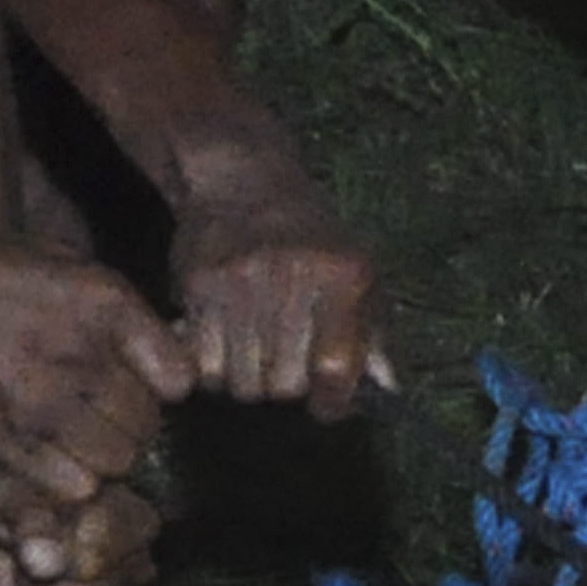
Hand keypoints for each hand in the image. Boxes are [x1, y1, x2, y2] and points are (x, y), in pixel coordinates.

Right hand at [0, 220, 193, 509]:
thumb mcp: (70, 267)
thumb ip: (122, 315)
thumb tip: (172, 360)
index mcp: (108, 304)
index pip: (179, 380)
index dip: (160, 389)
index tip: (136, 384)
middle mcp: (82, 352)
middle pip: (147, 428)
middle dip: (127, 428)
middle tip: (93, 418)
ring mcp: (41, 398)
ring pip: (116, 462)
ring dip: (98, 459)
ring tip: (67, 438)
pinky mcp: (1, 436)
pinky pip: (72, 485)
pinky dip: (66, 481)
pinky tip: (42, 457)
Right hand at [167, 164, 396, 415]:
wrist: (244, 181)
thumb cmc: (312, 239)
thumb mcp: (357, 273)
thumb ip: (373, 335)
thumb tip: (388, 392)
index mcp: (341, 276)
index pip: (335, 367)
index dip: (332, 400)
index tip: (326, 404)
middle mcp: (291, 277)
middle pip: (283, 385)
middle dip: (286, 386)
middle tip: (284, 363)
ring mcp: (241, 281)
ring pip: (241, 382)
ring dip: (248, 379)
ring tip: (254, 352)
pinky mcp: (198, 284)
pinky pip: (203, 362)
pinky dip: (212, 367)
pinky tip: (223, 345)